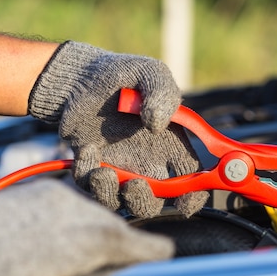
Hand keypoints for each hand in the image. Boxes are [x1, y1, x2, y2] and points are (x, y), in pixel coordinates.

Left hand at [0, 179, 173, 275]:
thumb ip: (93, 267)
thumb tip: (120, 261)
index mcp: (91, 240)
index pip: (137, 242)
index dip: (152, 248)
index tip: (161, 251)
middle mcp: (83, 209)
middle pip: (116, 222)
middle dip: (120, 237)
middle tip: (119, 254)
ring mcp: (63, 194)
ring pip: (95, 207)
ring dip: (95, 222)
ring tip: (76, 244)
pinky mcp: (45, 187)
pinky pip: (73, 198)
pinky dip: (74, 213)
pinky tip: (57, 229)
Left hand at [28, 41, 208, 217]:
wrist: (83, 76)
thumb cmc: (125, 75)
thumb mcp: (150, 73)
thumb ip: (163, 94)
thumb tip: (157, 125)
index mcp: (172, 145)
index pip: (191, 181)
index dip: (193, 197)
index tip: (185, 199)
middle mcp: (147, 162)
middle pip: (156, 201)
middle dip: (146, 201)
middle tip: (134, 185)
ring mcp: (119, 167)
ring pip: (121, 201)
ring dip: (113, 194)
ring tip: (103, 172)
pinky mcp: (91, 167)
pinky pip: (90, 185)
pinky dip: (87, 175)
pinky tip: (86, 149)